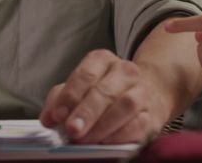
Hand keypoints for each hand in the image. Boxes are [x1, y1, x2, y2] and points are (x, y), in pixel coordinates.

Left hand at [39, 49, 168, 143]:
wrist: (148, 93)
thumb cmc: (105, 92)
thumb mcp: (80, 88)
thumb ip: (61, 100)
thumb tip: (49, 118)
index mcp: (102, 60)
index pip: (85, 74)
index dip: (70, 96)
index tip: (58, 115)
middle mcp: (125, 71)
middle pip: (104, 91)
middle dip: (86, 112)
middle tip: (72, 130)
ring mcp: (142, 91)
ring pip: (126, 105)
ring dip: (103, 125)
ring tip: (86, 140)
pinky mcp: (153, 114)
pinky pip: (139, 124)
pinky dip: (120, 135)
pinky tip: (105, 142)